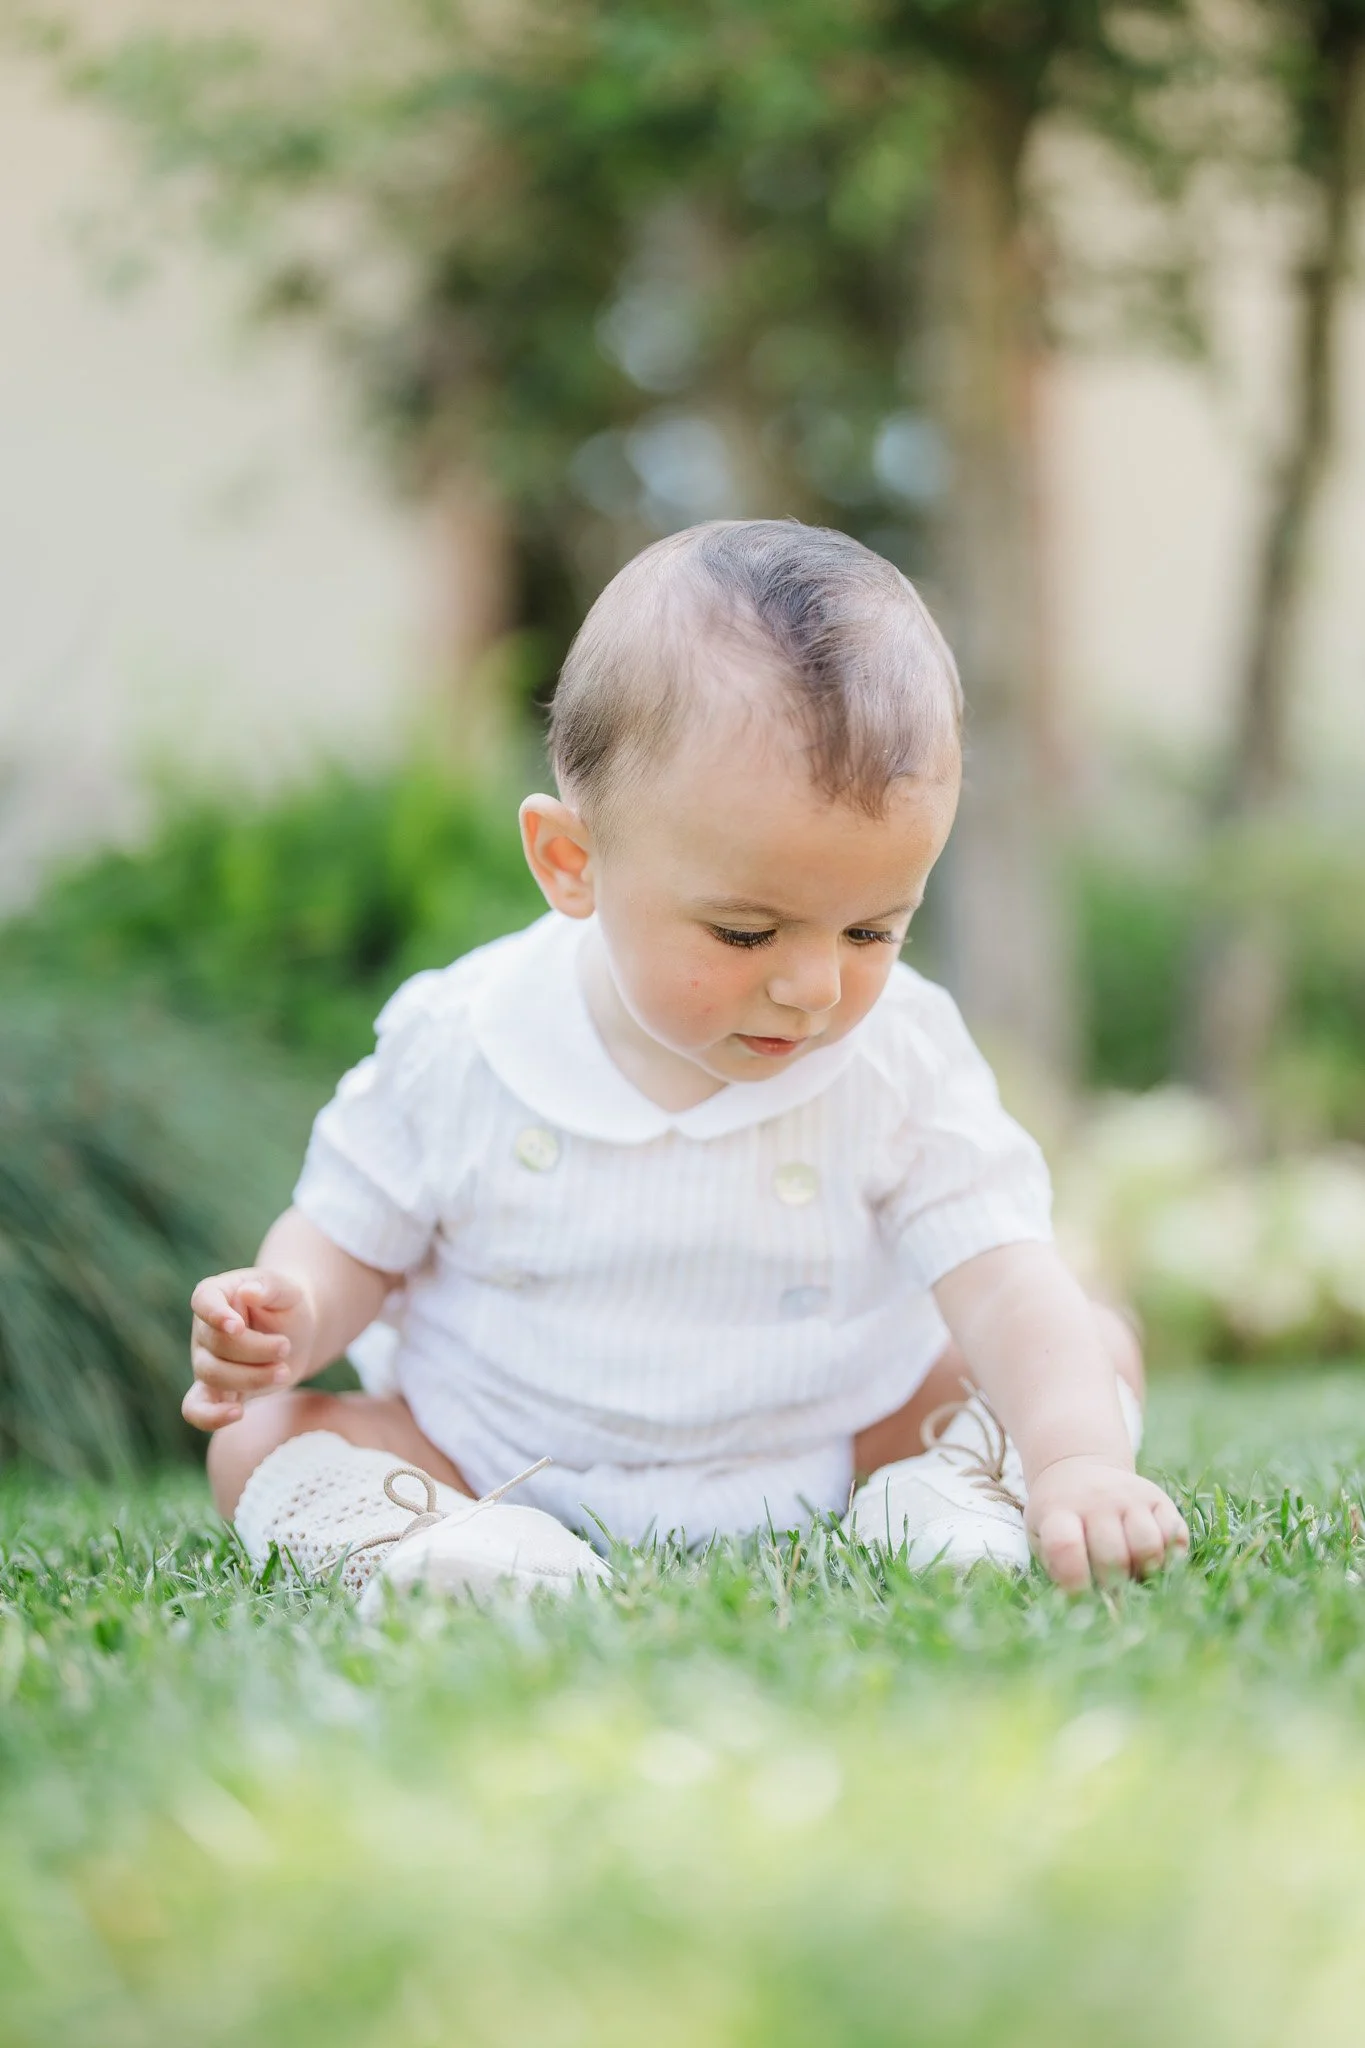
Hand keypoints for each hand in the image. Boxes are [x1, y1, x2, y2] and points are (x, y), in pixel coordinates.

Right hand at [184, 1269, 317, 1432]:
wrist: (297, 1334)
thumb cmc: (288, 1305)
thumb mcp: (288, 1289)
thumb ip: (270, 1286)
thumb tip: (248, 1291)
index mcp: (217, 1294)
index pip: (203, 1300)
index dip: (215, 1314)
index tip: (236, 1326)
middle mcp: (204, 1329)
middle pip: (216, 1344)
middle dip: (255, 1350)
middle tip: (285, 1346)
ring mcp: (206, 1361)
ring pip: (213, 1375)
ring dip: (252, 1377)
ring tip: (284, 1371)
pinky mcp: (214, 1390)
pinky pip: (197, 1409)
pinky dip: (210, 1416)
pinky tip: (237, 1413)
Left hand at [1026, 1457, 1188, 1590]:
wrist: (1078, 1471)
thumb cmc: (1060, 1517)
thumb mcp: (1042, 1536)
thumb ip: (1057, 1568)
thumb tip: (1085, 1606)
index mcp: (1059, 1511)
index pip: (1065, 1547)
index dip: (1075, 1582)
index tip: (1081, 1598)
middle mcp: (1096, 1500)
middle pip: (1113, 1556)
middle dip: (1113, 1584)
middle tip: (1110, 1588)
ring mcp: (1130, 1497)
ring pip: (1148, 1548)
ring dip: (1144, 1573)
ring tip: (1133, 1574)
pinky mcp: (1159, 1498)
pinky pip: (1175, 1536)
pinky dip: (1170, 1558)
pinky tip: (1153, 1560)